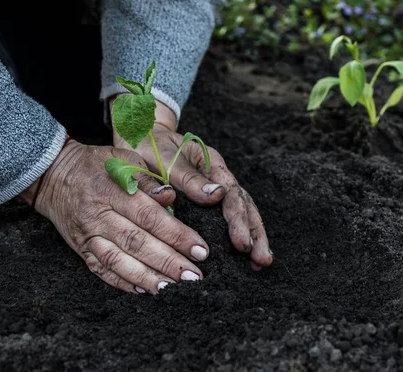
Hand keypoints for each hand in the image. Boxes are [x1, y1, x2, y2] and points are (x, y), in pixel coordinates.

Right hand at [21, 139, 208, 293]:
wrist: (53, 174)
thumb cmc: (97, 164)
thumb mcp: (124, 158)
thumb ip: (148, 178)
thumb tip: (170, 197)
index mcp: (112, 190)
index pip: (149, 216)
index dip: (176, 235)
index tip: (200, 250)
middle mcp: (98, 215)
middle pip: (137, 243)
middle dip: (168, 262)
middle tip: (194, 277)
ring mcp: (87, 235)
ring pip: (119, 261)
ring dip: (148, 278)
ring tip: (174, 289)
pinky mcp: (80, 249)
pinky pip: (101, 270)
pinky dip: (122, 282)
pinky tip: (144, 291)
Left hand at [112, 100, 273, 269]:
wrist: (140, 139)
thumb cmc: (148, 147)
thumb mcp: (163, 157)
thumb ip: (188, 177)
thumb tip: (216, 195)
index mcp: (212, 164)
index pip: (232, 194)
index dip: (238, 220)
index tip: (242, 243)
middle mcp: (219, 177)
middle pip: (245, 205)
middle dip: (255, 233)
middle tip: (262, 259)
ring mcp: (216, 189)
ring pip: (243, 212)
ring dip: (254, 237)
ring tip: (261, 262)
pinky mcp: (209, 201)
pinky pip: (229, 218)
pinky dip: (241, 235)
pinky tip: (247, 256)